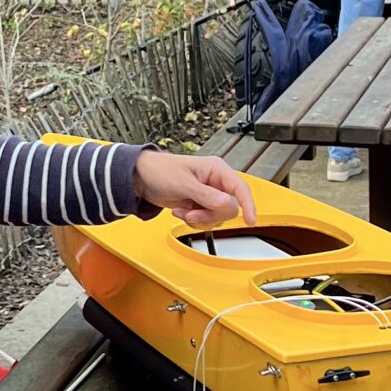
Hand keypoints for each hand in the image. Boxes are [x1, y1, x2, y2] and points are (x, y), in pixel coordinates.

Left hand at [133, 150, 256, 228]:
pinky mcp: (199, 205)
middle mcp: (216, 182)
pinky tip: (181, 212)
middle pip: (229, 208)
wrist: (140, 178)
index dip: (248, 205)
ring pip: (218, 217)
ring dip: (199, 219)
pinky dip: (193, 221)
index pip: (240, 189)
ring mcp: (208, 195)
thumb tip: (228, 204)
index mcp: (216, 170)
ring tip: (183, 211)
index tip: (250, 220)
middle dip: (209, 215)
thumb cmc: (159, 171)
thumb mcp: (183, 184)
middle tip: (192, 212)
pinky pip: (206, 221)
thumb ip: (206, 196)